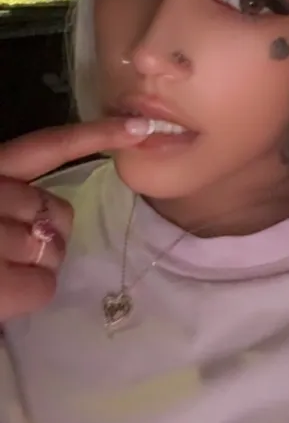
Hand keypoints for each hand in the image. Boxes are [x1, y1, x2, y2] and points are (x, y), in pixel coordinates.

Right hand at [0, 118, 147, 320]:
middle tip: (1, 252)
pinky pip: (44, 286)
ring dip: (29, 266)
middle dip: (42, 235)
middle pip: (57, 211)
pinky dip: (26, 295)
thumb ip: (7, 193)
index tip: (141, 127)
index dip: (96, 134)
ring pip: (53, 249)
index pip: (46, 146)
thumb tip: (45, 219)